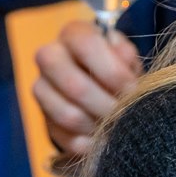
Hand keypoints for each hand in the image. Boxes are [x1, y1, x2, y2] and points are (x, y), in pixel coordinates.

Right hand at [32, 17, 141, 158]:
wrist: (100, 86)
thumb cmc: (116, 66)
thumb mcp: (127, 57)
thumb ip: (126, 58)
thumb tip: (123, 61)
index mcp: (73, 34)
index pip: (87, 46)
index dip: (113, 71)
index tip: (133, 89)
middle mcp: (50, 57)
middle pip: (73, 85)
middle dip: (105, 104)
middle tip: (125, 114)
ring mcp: (42, 89)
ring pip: (68, 115)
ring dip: (98, 126)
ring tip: (117, 125)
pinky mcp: (44, 119)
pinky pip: (66, 137)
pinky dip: (89, 143)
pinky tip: (104, 137)